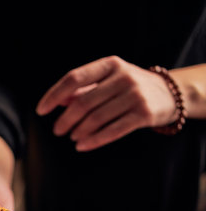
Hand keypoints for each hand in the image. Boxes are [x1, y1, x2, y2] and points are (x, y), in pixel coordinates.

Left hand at [36, 56, 176, 150]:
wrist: (169, 93)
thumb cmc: (130, 87)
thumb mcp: (109, 79)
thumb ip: (84, 89)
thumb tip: (58, 100)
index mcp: (110, 64)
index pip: (74, 78)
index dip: (54, 95)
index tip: (41, 110)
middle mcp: (123, 77)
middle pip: (83, 101)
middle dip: (66, 119)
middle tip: (57, 131)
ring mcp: (135, 95)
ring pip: (96, 118)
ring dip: (79, 131)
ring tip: (71, 137)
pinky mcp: (143, 114)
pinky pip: (113, 130)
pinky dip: (94, 140)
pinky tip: (82, 146)